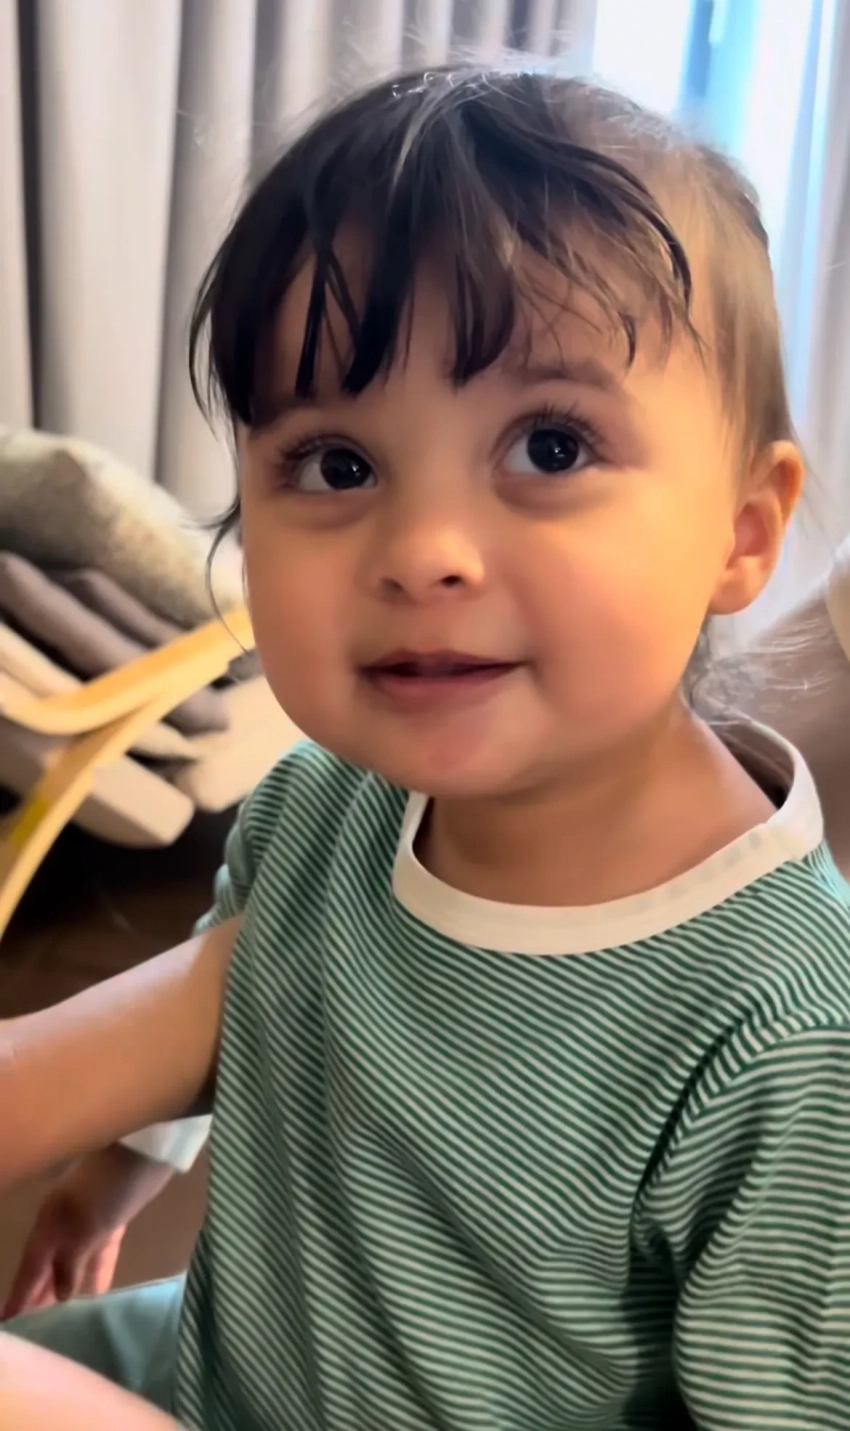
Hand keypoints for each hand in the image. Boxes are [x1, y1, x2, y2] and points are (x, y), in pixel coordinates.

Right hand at [1, 1145, 171, 1320]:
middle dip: (39, 1296)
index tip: (7, 1324)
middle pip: (48, 1267)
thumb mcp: (86, 1228)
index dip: (19, 1296)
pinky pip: (98, 1253)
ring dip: (67, 1287)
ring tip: (59, 1322)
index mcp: (49, 1224)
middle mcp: (64, 1224)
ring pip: (72, 1262)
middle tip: (32, 1332)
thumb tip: (60, 1295)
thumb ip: (70, 1262)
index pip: (30, 1268)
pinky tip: (96, 1295)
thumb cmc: (109, 1188)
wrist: (146, 1151)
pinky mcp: (112, 1220)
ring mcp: (89, 1221)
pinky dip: (96, 1272)